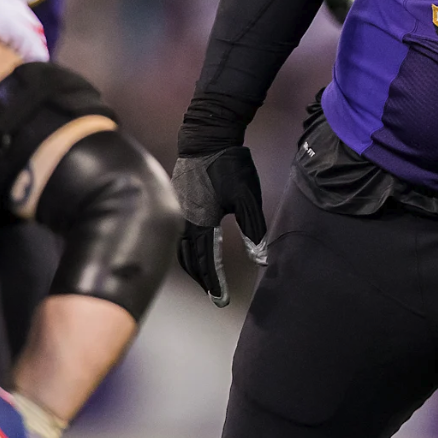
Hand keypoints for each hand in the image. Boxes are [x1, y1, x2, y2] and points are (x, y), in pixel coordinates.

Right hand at [171, 146, 266, 304]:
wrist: (206, 137)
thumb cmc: (230, 166)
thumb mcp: (247, 199)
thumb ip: (253, 231)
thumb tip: (260, 260)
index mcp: (202, 224)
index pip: (206, 262)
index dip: (214, 283)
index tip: (221, 300)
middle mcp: (185, 221)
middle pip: (189, 260)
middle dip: (202, 279)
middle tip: (214, 294)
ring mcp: (178, 210)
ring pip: (180, 248)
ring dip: (192, 266)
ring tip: (204, 278)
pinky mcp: (176, 200)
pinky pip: (177, 234)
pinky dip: (185, 250)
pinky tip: (193, 249)